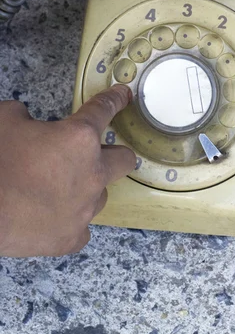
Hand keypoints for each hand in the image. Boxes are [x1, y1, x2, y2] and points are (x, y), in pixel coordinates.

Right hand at [0, 85, 134, 257]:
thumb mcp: (5, 120)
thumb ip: (26, 116)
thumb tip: (28, 123)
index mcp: (79, 138)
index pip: (104, 109)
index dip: (115, 99)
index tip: (123, 95)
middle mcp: (92, 173)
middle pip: (124, 160)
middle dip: (112, 153)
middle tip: (90, 154)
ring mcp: (85, 208)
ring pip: (100, 194)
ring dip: (85, 187)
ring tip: (57, 187)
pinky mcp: (73, 238)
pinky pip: (81, 225)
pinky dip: (69, 219)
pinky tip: (49, 214)